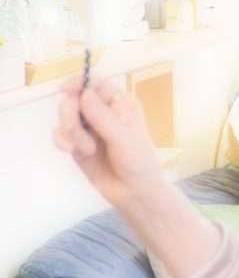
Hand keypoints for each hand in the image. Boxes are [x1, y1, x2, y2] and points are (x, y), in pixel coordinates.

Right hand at [54, 75, 220, 277]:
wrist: (135, 194)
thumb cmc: (139, 164)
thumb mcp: (125, 139)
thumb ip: (103, 118)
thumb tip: (84, 94)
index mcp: (120, 105)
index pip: (95, 83)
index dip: (79, 82)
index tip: (67, 90)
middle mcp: (103, 113)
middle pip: (74, 98)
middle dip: (72, 116)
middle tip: (80, 136)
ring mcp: (89, 128)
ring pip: (65, 116)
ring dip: (71, 133)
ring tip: (88, 151)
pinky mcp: (78, 144)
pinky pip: (59, 133)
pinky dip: (62, 141)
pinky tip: (71, 152)